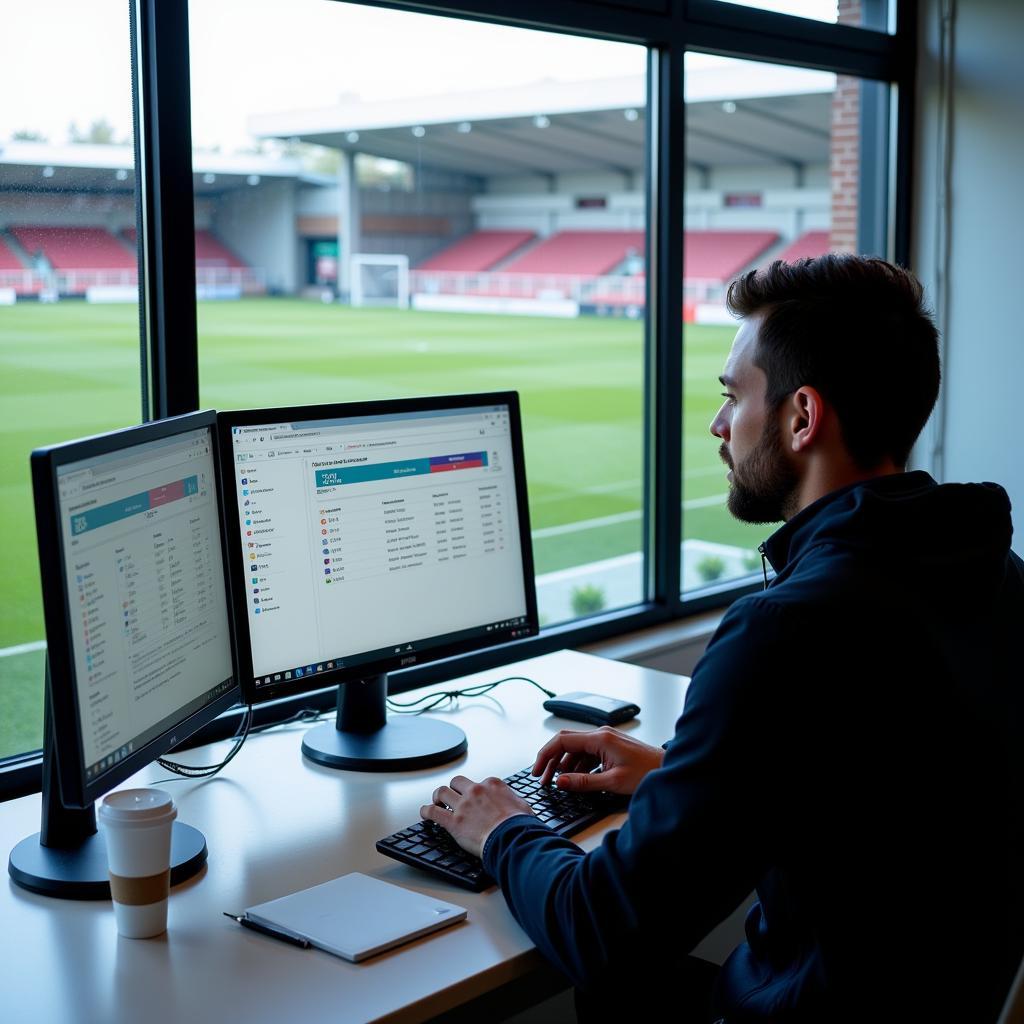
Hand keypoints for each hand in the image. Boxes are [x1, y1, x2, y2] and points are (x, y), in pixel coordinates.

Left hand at [421, 776, 534, 858]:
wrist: (512, 838)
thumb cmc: (520, 826)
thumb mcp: (522, 805)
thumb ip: (513, 800)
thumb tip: (514, 803)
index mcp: (492, 785)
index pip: (479, 782)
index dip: (476, 792)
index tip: (476, 799)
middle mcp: (475, 791)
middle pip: (457, 782)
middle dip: (453, 788)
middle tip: (452, 796)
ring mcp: (463, 805)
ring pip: (442, 792)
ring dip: (438, 796)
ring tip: (437, 802)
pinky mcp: (454, 822)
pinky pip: (432, 812)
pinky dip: (426, 811)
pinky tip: (425, 813)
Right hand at [531, 726, 664, 795]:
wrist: (669, 769)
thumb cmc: (647, 773)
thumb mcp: (613, 782)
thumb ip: (584, 782)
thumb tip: (560, 782)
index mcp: (600, 738)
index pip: (562, 740)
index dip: (545, 755)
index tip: (537, 770)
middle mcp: (601, 735)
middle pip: (566, 743)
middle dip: (551, 760)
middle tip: (541, 778)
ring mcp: (606, 740)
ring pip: (575, 750)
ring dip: (564, 765)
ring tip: (556, 783)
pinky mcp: (610, 747)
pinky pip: (587, 754)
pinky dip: (577, 766)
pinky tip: (574, 779)